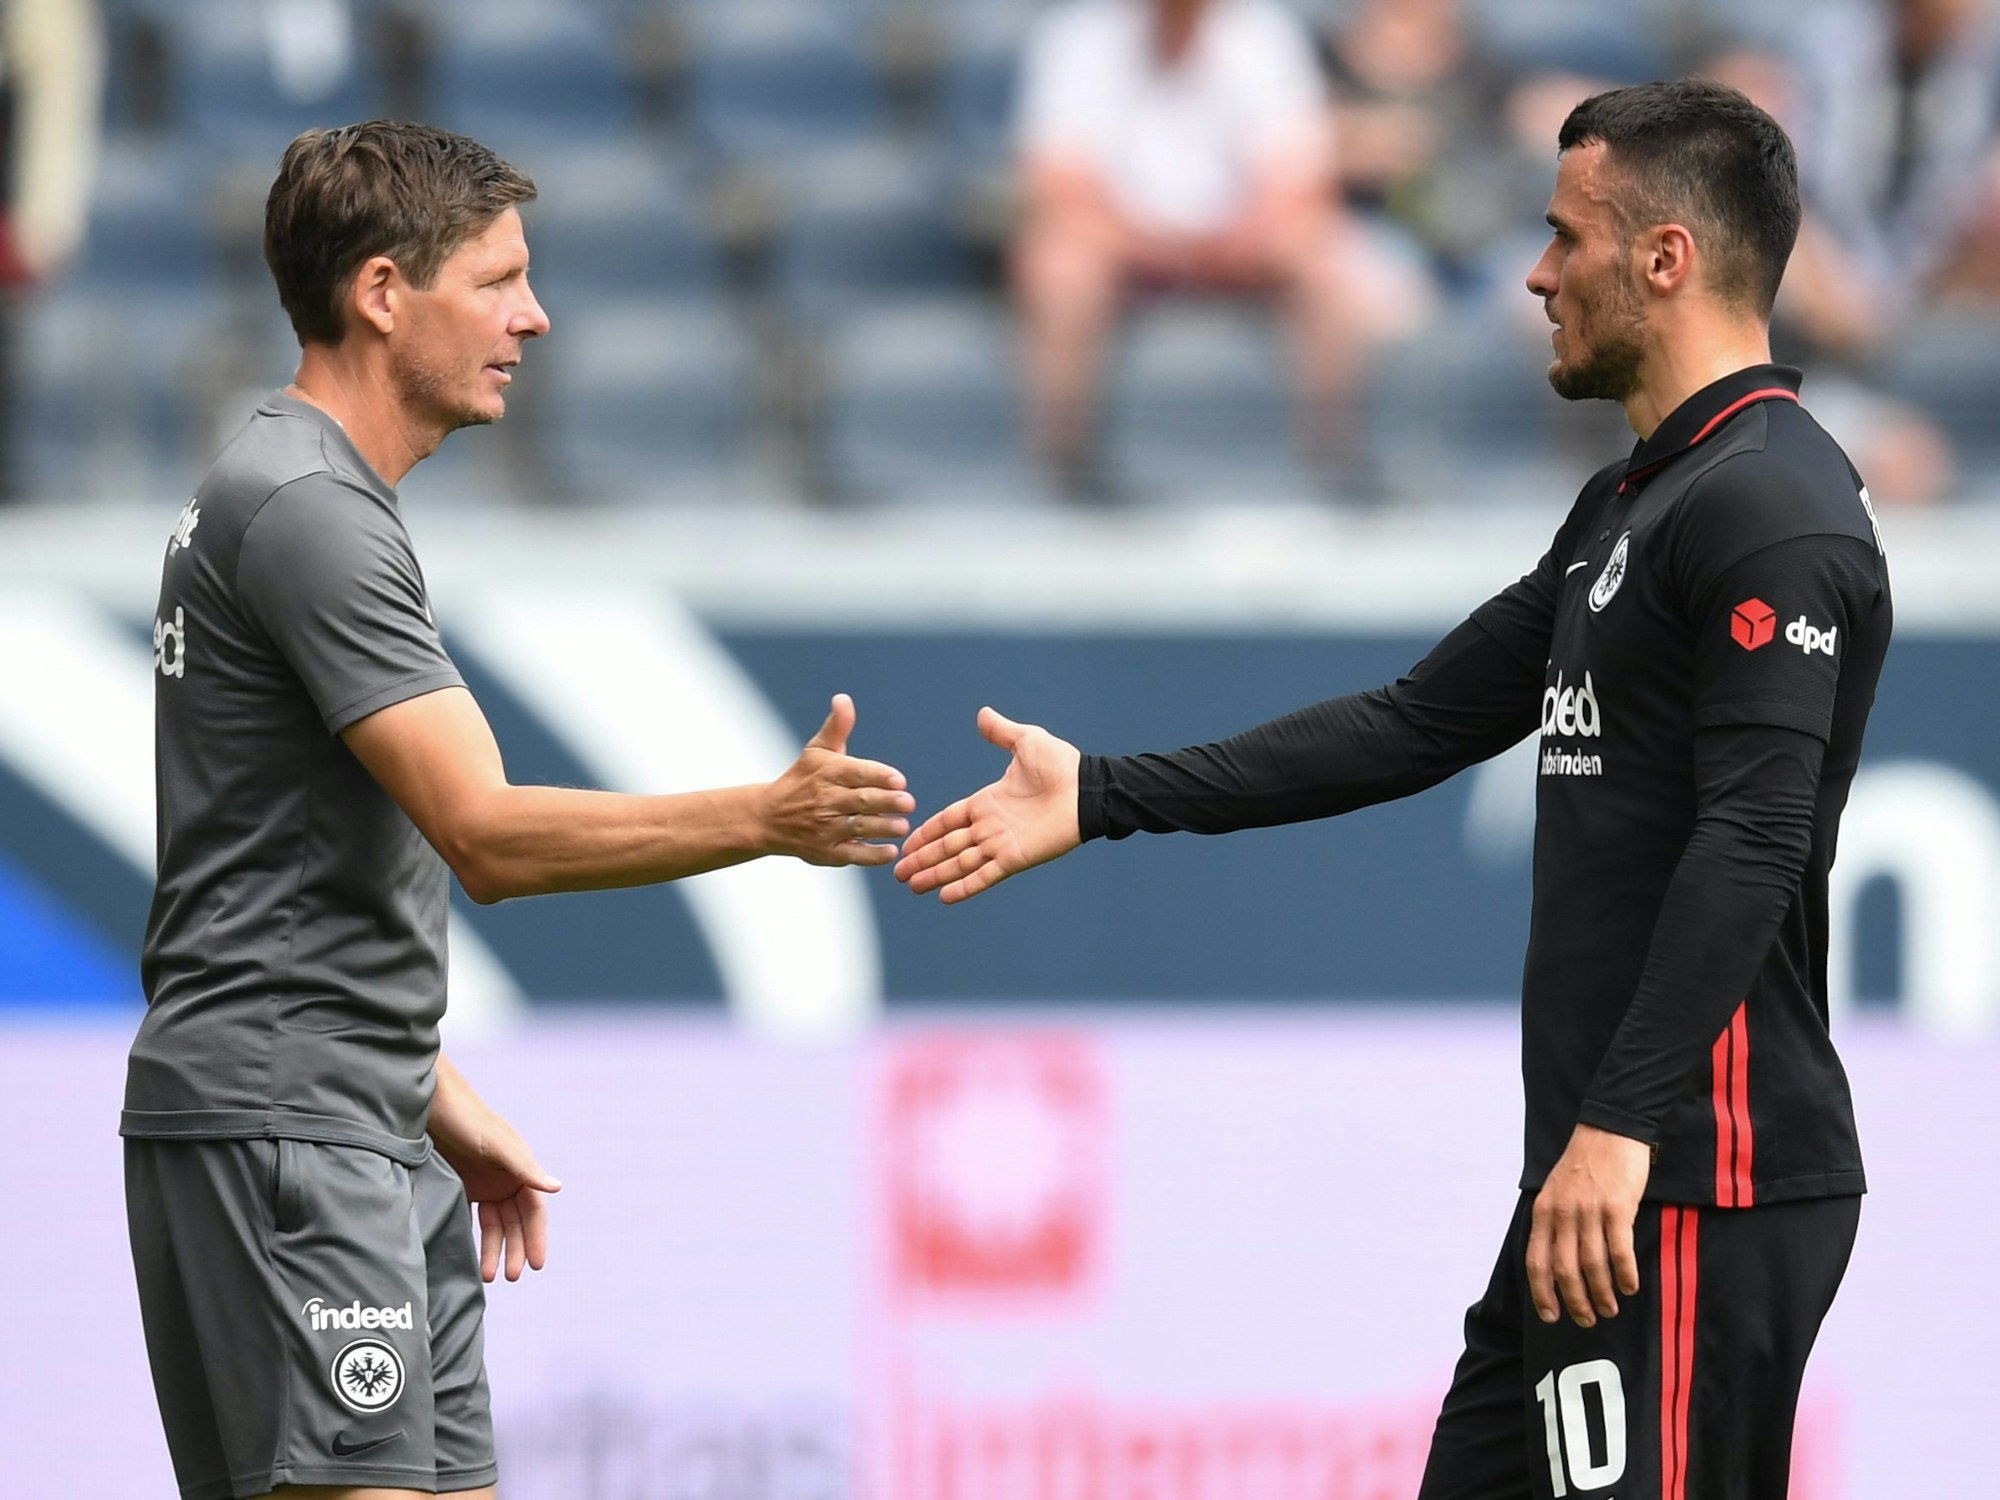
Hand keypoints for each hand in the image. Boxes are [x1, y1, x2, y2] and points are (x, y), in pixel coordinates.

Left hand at [428, 1060, 560, 1282]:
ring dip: (494, 1249)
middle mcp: (505, 1179)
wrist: (431, 1106)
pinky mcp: (460, 1187)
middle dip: (517, 1249)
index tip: (537, 1265)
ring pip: (494, 1225)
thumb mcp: (497, 1144)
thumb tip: (557, 1188)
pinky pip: (471, 1218)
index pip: (534, 1210)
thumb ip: (524, 1168)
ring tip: (488, 1275)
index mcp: (520, 1169)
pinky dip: (472, 1238)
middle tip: (512, 1276)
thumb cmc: (468, 1119)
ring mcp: (483, 1184)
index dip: (537, 1237)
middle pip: (516, 1222)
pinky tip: (468, 1257)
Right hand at [763, 694, 913, 866]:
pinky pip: (852, 855)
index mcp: (827, 773)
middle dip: (886, 802)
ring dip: (882, 828)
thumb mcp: (817, 751)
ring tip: (903, 826)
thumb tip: (844, 699)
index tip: (900, 780)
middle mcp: (825, 801)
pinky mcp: (826, 853)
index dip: (878, 776)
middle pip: (860, 801)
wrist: (768, 817)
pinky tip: (891, 852)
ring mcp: (825, 829)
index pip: (855, 773)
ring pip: (858, 828)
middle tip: (909, 803)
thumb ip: (837, 726)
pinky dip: (871, 856)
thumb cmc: (801, 780)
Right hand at [895, 706, 1080, 903]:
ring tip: (912, 886)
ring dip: (935, 875)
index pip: (947, 820)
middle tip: (897, 873)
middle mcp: (989, 827)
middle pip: (947, 846)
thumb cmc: (1061, 766)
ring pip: (959, 863)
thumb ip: (1001, 733)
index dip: (926, 832)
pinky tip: (944, 897)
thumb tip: (983, 713)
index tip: (907, 844)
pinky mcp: (1015, 858)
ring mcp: (1000, 844)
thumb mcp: (1026, 742)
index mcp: (987, 802)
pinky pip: (984, 875)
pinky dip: (965, 886)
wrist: (1086, 789)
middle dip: (922, 859)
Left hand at [1526, 1124, 1650, 1327]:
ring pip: (1592, 1265)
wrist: (1610, 1130)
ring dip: (1602, 1294)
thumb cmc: (1584, 1165)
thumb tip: (1555, 1263)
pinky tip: (1630, 1287)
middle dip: (1575, 1301)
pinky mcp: (1617, 1208)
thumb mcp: (1555, 1191)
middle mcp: (1563, 1214)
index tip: (1551, 1317)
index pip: (1536, 1262)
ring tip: (1611, 1309)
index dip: (1542, 1294)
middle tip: (1588, 1320)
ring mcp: (1589, 1211)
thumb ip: (1553, 1223)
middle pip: (1564, 1270)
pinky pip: (1620, 1250)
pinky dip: (1625, 1274)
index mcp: (1544, 1212)